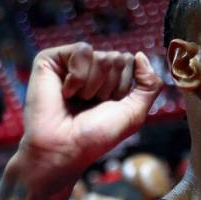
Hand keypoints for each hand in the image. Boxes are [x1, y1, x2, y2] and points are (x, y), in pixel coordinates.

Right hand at [16, 42, 162, 188]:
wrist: (63, 148)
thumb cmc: (95, 136)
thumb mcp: (134, 114)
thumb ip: (149, 85)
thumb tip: (140, 54)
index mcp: (109, 80)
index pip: (129, 63)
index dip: (122, 88)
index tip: (106, 108)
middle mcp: (90, 69)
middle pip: (117, 59)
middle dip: (108, 87)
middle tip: (89, 106)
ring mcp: (70, 63)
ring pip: (101, 56)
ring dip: (92, 86)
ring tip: (76, 101)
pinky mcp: (51, 59)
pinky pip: (81, 51)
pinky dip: (77, 77)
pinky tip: (65, 93)